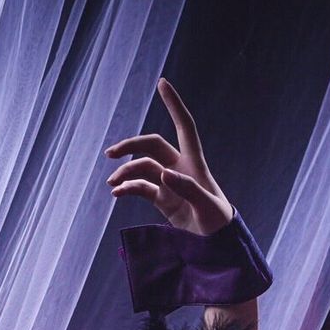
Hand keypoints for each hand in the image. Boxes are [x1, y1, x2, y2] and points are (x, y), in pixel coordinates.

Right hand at [104, 77, 235, 235]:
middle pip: (152, 146)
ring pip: (142, 167)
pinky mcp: (163, 200)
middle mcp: (180, 168)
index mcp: (194, 163)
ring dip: (126, 173)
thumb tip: (164, 175)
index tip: (162, 83)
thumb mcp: (207, 208)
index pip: (184, 126)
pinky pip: (140, 188)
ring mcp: (169, 183)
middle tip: (111, 154)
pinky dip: (127, 188)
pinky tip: (117, 193)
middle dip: (131, 146)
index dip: (174, 104)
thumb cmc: (218, 224)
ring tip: (112, 185)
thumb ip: (188, 189)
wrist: (218, 246)